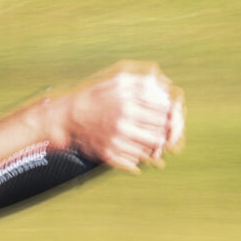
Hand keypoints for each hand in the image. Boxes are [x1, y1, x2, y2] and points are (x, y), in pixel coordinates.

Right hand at [59, 65, 183, 171]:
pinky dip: (143, 156)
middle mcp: (123, 123)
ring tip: (154, 138)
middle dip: (167, 129)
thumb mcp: (118, 81)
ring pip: (151, 147)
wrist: (69, 115)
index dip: (171, 112)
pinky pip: (136, 160)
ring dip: (157, 144)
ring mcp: (116, 140)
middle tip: (167, 128)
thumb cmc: (96, 95)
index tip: (170, 112)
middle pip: (160, 130)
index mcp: (128, 103)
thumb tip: (166, 85)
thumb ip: (142, 81)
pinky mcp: (109, 154)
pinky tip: (140, 149)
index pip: (164, 110)